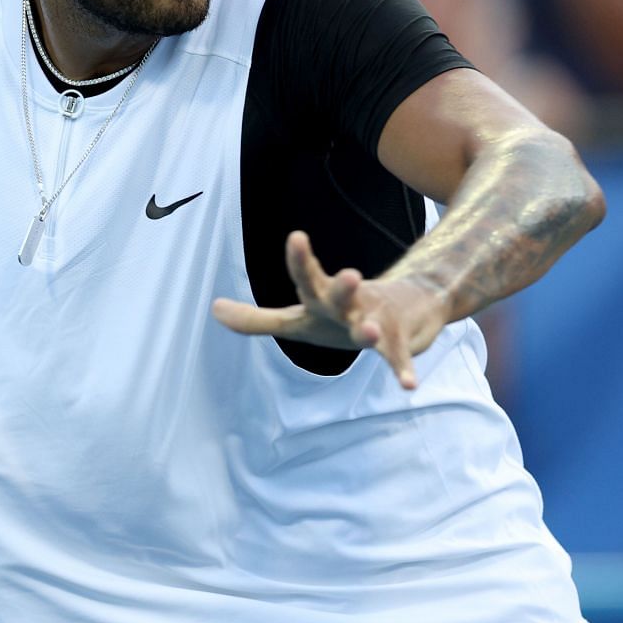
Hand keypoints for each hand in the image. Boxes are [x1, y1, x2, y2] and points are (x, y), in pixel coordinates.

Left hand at [210, 231, 449, 388]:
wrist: (407, 309)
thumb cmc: (341, 316)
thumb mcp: (298, 320)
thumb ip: (257, 319)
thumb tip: (213, 309)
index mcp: (321, 300)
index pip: (308, 278)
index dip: (302, 260)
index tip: (299, 236)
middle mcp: (349, 306)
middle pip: (341, 296)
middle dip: (341, 287)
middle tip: (350, 275)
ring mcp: (376, 323)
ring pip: (373, 326)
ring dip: (371, 330)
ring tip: (370, 330)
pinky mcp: (398, 343)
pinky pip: (398, 358)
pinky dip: (403, 370)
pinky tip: (408, 385)